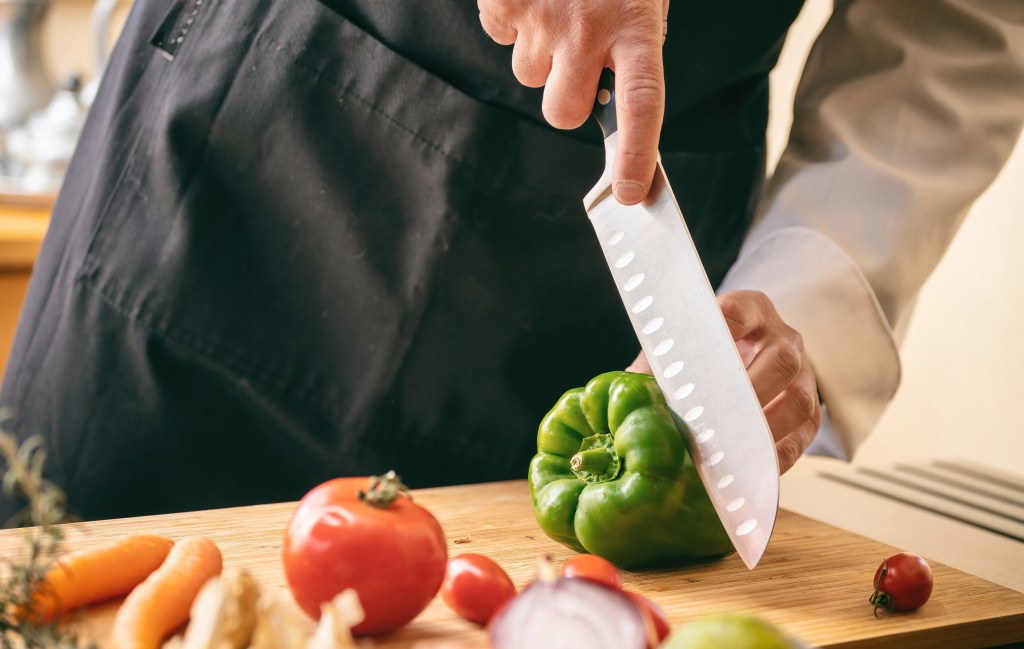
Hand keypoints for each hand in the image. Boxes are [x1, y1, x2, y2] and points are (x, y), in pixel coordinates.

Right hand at [477, 0, 669, 204]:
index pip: (640, 105)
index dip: (635, 155)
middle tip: (576, 68)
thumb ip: (633, 45)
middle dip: (565, 103)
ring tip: (559, 12)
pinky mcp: (506, 2)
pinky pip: (500, 36)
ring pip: (528, 75)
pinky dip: (513, 22)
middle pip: (563, 113)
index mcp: (635, 27)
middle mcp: (588, 30)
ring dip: (540, 55)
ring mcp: (543, 18)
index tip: (628, 192)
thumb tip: (621, 95)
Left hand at [627, 290, 820, 473]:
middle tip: (718, 418)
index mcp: (750, 310)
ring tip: (735, 449)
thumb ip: (659, 363)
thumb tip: (631, 392)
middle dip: (750, 391)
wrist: (742, 367)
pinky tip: (753, 468)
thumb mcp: (680, 349)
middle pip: (781, 357)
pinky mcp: (811, 409)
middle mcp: (783, 337)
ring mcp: (805, 373)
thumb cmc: (702, 357)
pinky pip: (805, 432)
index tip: (702, 352)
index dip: (726, 329)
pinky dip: (780, 452)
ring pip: (800, 397)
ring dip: (766, 427)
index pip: (741, 310)